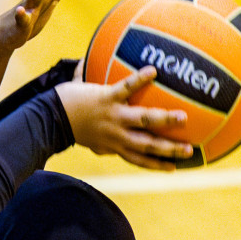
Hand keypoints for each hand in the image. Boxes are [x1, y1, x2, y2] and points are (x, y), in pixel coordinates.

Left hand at [55, 67, 194, 169]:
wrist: (50, 118)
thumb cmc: (69, 125)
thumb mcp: (89, 139)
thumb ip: (99, 139)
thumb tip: (102, 147)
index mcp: (114, 145)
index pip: (139, 158)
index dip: (157, 165)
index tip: (174, 168)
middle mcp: (117, 135)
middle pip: (148, 145)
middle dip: (169, 149)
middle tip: (190, 150)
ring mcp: (113, 117)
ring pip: (144, 120)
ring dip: (164, 119)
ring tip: (183, 117)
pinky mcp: (106, 99)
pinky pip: (126, 88)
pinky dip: (139, 80)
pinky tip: (153, 71)